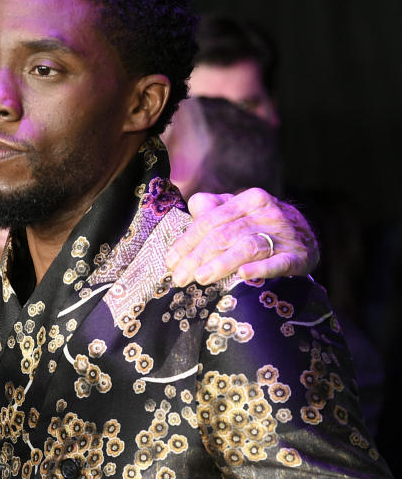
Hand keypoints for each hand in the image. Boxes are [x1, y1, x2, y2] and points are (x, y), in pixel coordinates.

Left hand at [165, 188, 318, 285]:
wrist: (308, 234)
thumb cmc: (261, 223)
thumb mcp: (238, 211)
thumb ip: (214, 209)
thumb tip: (193, 206)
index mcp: (248, 200)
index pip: (210, 221)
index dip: (187, 242)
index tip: (170, 261)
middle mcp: (266, 213)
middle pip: (224, 235)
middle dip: (197, 257)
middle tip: (179, 278)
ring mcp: (284, 234)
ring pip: (247, 247)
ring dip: (221, 264)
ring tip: (201, 278)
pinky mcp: (298, 256)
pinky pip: (278, 262)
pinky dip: (260, 269)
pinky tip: (243, 275)